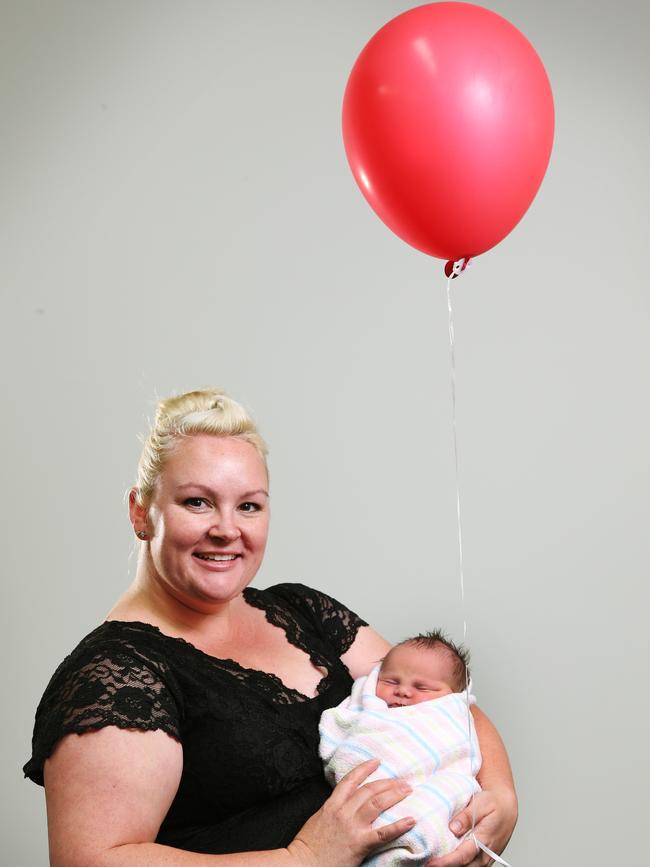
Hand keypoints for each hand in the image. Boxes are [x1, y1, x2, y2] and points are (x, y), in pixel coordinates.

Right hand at [288, 759, 414, 866]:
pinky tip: (411, 820)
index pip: (351, 780)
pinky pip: (383, 833)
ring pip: (377, 804)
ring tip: (408, 790)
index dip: (365, 769)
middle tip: (402, 780)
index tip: (377, 761)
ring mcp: (352, 827)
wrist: (302, 864)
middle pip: (369, 790)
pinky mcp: (359, 843)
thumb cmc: (308, 846)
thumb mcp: (318, 820)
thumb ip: (332, 810)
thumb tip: (343, 805)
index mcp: (332, 805)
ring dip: (394, 795)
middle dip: (387, 783)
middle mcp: (343, 812)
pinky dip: (398, 826)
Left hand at [425, 788, 517, 866]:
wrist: (507, 808)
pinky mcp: (482, 860)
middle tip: (425, 864)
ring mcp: (484, 859)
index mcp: (484, 840)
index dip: (446, 862)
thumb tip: (454, 828)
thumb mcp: (482, 803)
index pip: (463, 856)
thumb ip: (467, 816)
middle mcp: (485, 854)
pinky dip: (457, 865)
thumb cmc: (493, 804)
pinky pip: (469, 866)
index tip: (431, 863)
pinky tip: (444, 861)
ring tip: (431, 864)